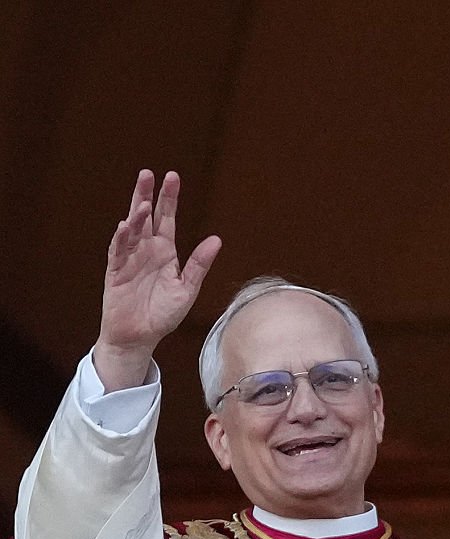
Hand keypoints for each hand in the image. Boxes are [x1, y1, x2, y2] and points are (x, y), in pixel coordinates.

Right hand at [94, 169, 221, 389]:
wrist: (140, 337)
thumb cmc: (162, 315)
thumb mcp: (187, 289)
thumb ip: (199, 265)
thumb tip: (216, 239)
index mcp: (164, 252)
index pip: (166, 219)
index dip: (168, 199)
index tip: (172, 177)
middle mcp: (146, 251)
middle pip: (145, 217)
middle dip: (146, 195)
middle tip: (148, 174)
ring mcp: (129, 260)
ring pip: (131, 231)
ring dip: (135, 216)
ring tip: (142, 202)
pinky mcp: (116, 272)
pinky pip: (118, 252)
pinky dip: (121, 239)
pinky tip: (125, 226)